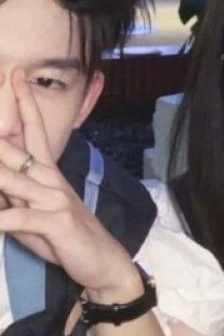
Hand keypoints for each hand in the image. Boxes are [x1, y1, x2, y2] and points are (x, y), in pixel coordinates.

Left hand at [0, 70, 141, 303]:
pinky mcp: (56, 223)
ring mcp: (54, 199)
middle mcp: (50, 180)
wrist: (102, 260)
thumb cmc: (67, 236)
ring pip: (12, 180)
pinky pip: (20, 219)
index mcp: (48, 173)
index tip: (15, 75)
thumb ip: (13, 195)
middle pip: (14, 149)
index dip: (23, 103)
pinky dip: (2, 219)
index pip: (34, 131)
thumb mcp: (34, 213)